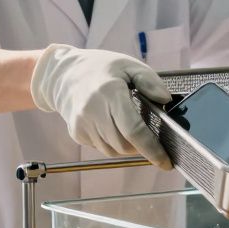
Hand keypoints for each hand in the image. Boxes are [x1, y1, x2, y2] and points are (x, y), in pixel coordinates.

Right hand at [30, 44, 173, 167]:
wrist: (63, 74)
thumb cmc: (100, 68)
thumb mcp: (128, 65)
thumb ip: (149, 81)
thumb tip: (165, 99)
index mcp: (110, 93)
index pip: (134, 130)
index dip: (152, 149)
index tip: (166, 162)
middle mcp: (93, 111)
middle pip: (125, 146)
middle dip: (141, 146)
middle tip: (147, 133)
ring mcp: (82, 124)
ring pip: (113, 151)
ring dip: (126, 145)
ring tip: (126, 124)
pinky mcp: (76, 133)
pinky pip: (101, 148)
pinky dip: (112, 143)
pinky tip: (110, 124)